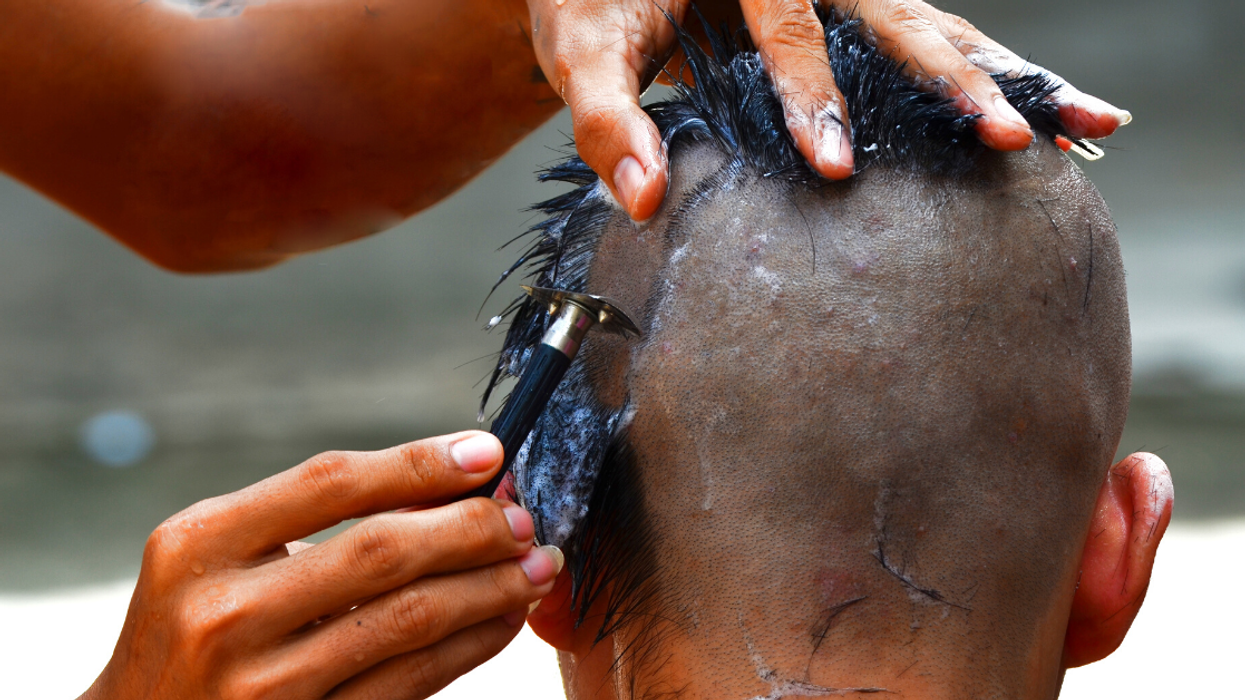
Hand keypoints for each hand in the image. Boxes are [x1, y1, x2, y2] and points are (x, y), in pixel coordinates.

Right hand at [81, 431, 562, 699]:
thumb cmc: (193, 629)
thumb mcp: (219, 560)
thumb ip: (315, 521)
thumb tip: (451, 484)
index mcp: (199, 544)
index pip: (333, 481)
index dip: (422, 462)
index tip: (490, 453)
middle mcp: (222, 613)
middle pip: (382, 550)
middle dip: (472, 528)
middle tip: (524, 518)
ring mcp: (262, 686)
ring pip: (410, 619)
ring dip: (490, 587)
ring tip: (535, 566)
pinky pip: (412, 682)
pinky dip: (471, 645)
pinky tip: (501, 618)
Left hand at [528, 0, 1130, 220]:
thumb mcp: (582, 47)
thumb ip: (604, 118)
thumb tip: (643, 201)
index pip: (784, 29)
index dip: (811, 95)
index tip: (834, 165)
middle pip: (895, 16)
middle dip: (950, 80)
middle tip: (1002, 136)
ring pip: (937, 25)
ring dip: (1005, 75)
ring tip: (1087, 123)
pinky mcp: (859, 13)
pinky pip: (935, 40)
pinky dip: (993, 77)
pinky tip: (1053, 114)